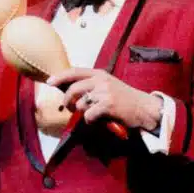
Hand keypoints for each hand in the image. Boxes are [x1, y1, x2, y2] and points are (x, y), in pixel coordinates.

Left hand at [47, 68, 162, 130]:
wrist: (144, 108)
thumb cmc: (125, 100)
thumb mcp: (109, 86)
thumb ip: (92, 86)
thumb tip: (70, 91)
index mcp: (100, 74)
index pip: (74, 71)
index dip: (60, 76)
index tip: (49, 82)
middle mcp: (101, 81)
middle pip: (73, 89)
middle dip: (67, 101)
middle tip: (68, 108)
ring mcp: (105, 92)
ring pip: (81, 104)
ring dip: (83, 113)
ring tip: (92, 115)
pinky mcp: (108, 105)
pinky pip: (88, 115)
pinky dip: (91, 120)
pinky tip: (98, 120)